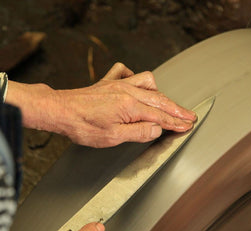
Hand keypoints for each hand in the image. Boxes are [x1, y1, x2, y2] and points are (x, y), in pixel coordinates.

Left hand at [6, 62, 196, 146]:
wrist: (60, 111)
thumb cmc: (82, 126)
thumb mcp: (113, 137)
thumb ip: (138, 132)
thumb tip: (157, 129)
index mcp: (130, 106)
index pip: (160, 116)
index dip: (176, 122)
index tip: (187, 126)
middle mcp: (127, 91)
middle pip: (159, 99)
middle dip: (176, 109)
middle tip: (189, 116)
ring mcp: (118, 84)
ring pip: (147, 82)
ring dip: (159, 93)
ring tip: (166, 104)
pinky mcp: (108, 82)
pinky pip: (127, 72)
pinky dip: (135, 78)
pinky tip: (137, 86)